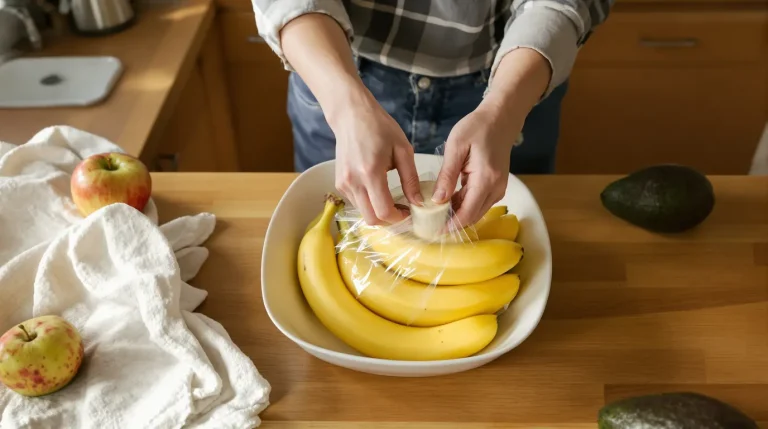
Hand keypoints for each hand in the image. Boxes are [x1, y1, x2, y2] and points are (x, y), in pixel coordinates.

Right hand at [332, 91, 422, 225]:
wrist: (351, 115)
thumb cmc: (380, 127)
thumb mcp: (403, 150)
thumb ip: (411, 179)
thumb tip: (418, 202)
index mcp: (370, 173)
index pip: (384, 211)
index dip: (399, 218)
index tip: (410, 212)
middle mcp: (353, 182)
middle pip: (371, 219)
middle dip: (389, 221)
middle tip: (402, 210)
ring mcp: (343, 184)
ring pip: (363, 213)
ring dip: (378, 212)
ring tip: (391, 199)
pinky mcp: (339, 183)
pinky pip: (356, 203)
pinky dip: (369, 204)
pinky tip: (378, 191)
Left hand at [432, 104, 520, 227]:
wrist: (501, 118)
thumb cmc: (477, 127)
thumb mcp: (456, 147)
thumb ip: (447, 175)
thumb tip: (437, 200)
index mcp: (486, 179)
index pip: (467, 213)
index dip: (451, 226)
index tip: (433, 231)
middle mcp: (496, 188)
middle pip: (473, 216)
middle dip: (453, 224)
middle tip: (430, 225)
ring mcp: (499, 188)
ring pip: (477, 212)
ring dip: (458, 215)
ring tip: (436, 214)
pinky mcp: (497, 186)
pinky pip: (480, 202)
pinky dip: (465, 206)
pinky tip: (449, 201)